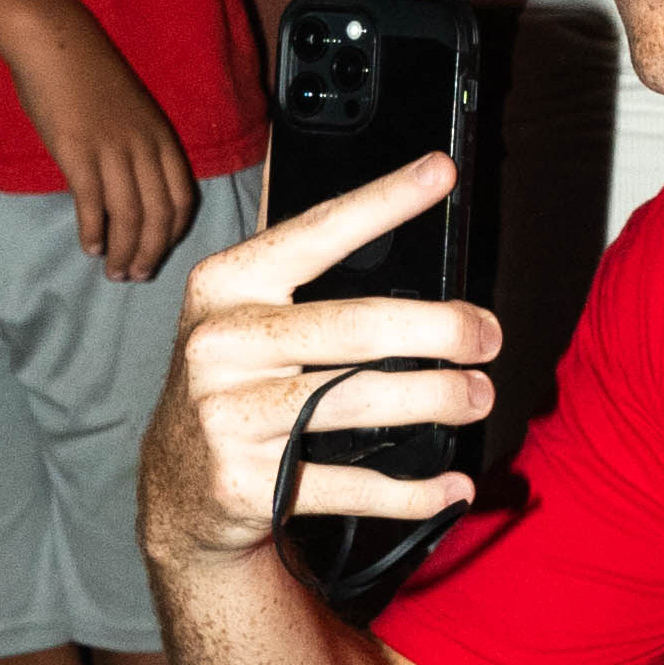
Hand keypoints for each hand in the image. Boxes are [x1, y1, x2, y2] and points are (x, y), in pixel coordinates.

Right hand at [0, 0, 200, 279]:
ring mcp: (112, 150)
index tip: (160, 251)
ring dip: (124, 252)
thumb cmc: (85, 73)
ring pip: (129, 217)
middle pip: (159, 216)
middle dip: (151, 252)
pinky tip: (90, 246)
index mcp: (160, 136)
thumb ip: (133, 146)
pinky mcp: (78, 153)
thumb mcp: (127, 109)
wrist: (53, 40)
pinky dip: (94, 232)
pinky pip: (93, 205)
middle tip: (136, 276)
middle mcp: (144, 146)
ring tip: (115, 272)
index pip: (181, 198)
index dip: (173, 232)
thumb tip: (125, 185)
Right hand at [143, 153, 498, 565]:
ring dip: (436, 400)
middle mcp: (221, 344)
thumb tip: (414, 245)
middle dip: (440, 330)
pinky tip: (449, 487)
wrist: (175, 489)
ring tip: (476, 398)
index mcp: (226, 286)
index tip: (440, 173)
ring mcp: (228, 415)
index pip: (317, 234)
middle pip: (356, 326)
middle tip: (487, 337)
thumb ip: (308, 283)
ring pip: (358, 401)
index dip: (383, 201)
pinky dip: (412, 491)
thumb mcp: (246, 320)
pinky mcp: (245, 482)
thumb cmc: (236, 384)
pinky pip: (350, 484)